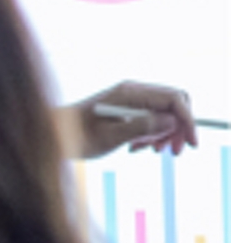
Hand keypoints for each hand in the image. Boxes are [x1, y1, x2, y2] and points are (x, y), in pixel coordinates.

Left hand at [65, 81, 197, 158]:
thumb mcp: (110, 137)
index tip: (191, 144)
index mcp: (129, 92)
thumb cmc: (75, 136)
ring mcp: (129, 98)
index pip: (174, 98)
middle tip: (172, 152)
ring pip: (164, 112)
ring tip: (147, 150)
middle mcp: (132, 90)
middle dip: (178, 128)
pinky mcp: (126, 107)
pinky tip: (137, 147)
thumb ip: (142, 128)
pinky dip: (151, 133)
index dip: (188, 120)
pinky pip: (151, 117)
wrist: (50, 134)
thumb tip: (172, 122)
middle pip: (173, 104)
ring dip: (164, 133)